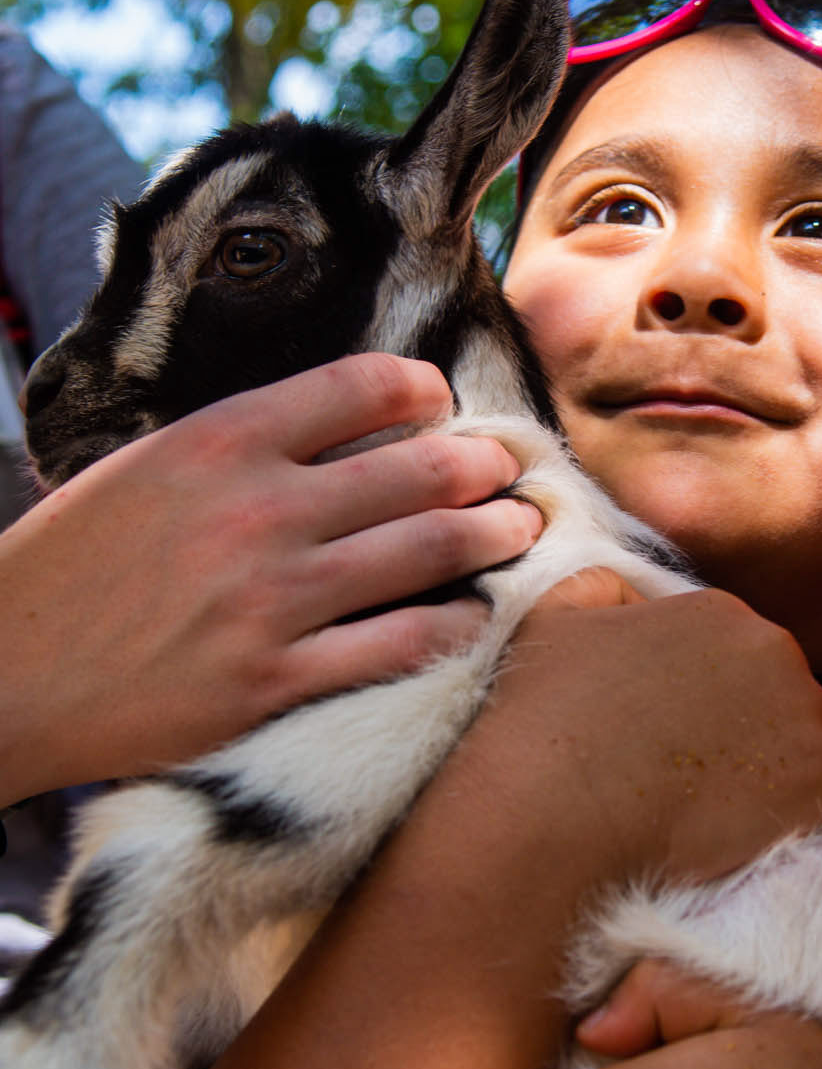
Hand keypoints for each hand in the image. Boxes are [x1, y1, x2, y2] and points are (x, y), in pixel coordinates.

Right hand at [0, 353, 540, 798]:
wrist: (2, 674)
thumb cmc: (66, 569)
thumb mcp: (140, 472)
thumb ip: (237, 450)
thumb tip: (338, 435)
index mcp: (217, 442)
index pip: (360, 386)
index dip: (421, 389)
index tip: (439, 401)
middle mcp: (256, 510)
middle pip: (418, 467)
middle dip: (484, 464)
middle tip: (511, 469)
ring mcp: (271, 600)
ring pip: (430, 551)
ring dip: (494, 536)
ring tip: (522, 529)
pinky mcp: (274, 682)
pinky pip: (400, 645)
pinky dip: (455, 625)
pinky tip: (477, 616)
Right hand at [453, 572, 821, 892]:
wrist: (552, 811)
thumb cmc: (542, 721)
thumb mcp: (552, 619)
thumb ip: (599, 588)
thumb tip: (632, 594)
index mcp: (716, 611)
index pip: (745, 649)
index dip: (720, 695)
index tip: (688, 735)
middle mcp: (770, 647)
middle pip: (790, 685)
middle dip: (760, 724)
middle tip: (712, 775)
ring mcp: (801, 710)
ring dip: (797, 758)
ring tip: (746, 802)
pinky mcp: (820, 774)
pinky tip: (789, 818)